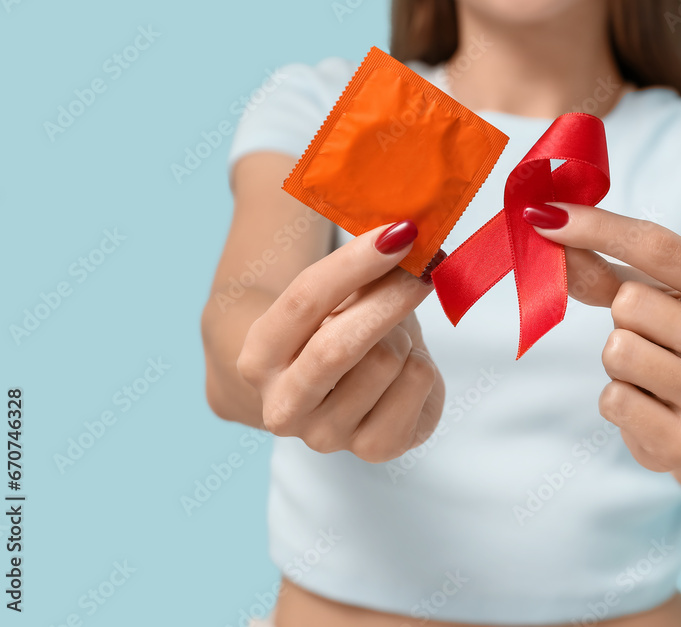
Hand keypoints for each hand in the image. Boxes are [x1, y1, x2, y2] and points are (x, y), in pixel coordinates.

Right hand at [236, 221, 444, 462]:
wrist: (334, 394)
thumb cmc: (333, 329)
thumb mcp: (335, 297)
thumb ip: (361, 267)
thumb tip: (407, 237)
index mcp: (258, 358)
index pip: (305, 300)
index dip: (356, 262)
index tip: (399, 233)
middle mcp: (284, 406)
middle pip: (341, 344)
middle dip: (389, 298)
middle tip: (422, 269)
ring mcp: (326, 435)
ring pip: (388, 359)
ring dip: (403, 335)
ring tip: (393, 338)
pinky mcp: (373, 448)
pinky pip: (417, 383)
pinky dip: (422, 364)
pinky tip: (406, 370)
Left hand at [523, 203, 680, 472]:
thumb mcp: (660, 299)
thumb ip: (606, 269)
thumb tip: (547, 229)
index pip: (659, 246)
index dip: (595, 227)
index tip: (544, 215)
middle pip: (630, 302)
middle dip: (623, 320)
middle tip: (654, 342)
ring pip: (618, 351)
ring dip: (618, 363)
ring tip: (651, 375)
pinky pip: (614, 399)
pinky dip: (618, 400)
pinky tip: (651, 408)